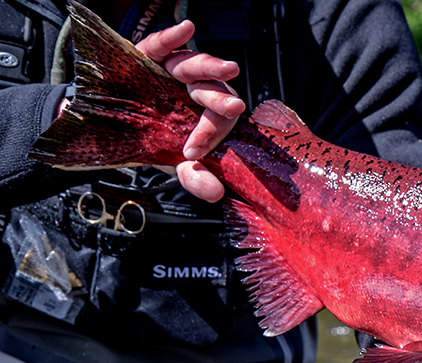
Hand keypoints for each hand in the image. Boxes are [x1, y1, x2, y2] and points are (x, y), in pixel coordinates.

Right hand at [135, 20, 244, 201]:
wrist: (108, 128)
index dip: (210, 133)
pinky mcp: (148, 55)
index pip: (219, 120)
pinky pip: (162, 43)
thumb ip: (195, 177)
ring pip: (195, 65)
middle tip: (233, 109)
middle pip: (214, 90)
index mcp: (207, 115)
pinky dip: (173, 36)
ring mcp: (173, 71)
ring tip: (227, 69)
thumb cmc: (150, 141)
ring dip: (210, 67)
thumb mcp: (172, 163)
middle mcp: (195, 90)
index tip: (192, 151)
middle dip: (222, 101)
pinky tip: (186, 29)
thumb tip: (216, 193)